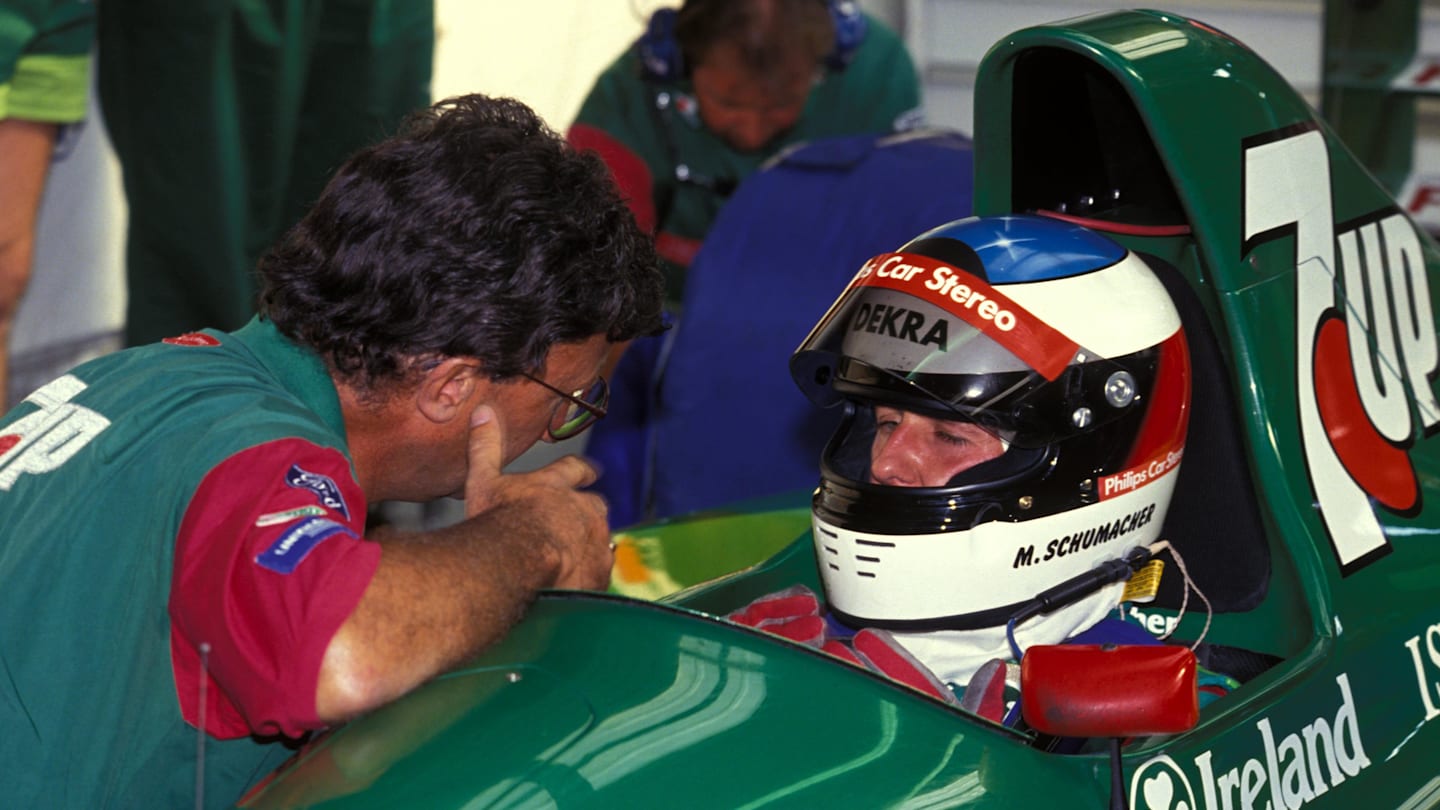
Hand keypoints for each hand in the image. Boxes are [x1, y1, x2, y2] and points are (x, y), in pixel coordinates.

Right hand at [462, 405, 612, 589]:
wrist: (520, 561)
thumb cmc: (498, 520)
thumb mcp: (484, 480)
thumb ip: (485, 446)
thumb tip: (484, 410)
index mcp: (556, 485)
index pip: (574, 470)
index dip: (581, 471)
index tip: (592, 470)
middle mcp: (583, 509)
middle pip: (596, 506)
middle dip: (589, 511)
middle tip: (582, 519)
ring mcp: (595, 540)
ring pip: (600, 539)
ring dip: (590, 544)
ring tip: (575, 558)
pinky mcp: (599, 571)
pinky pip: (600, 572)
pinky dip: (590, 575)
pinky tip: (578, 584)